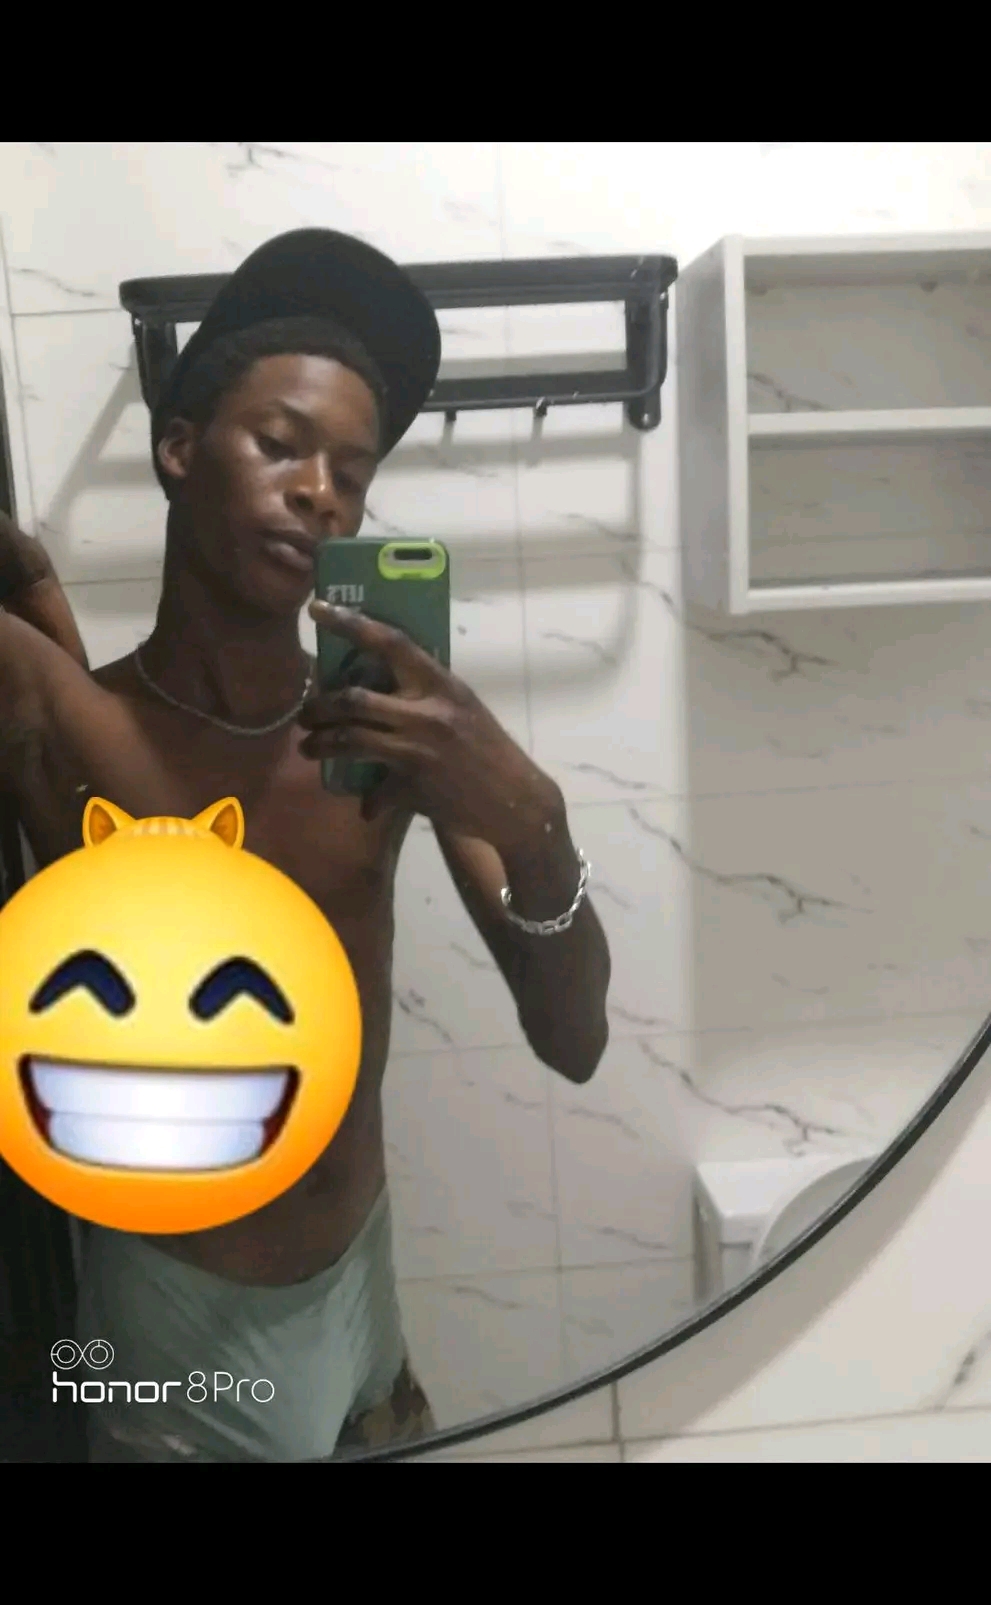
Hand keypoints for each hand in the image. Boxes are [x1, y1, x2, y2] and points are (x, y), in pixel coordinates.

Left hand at [300, 602, 562, 841]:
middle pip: (353, 699)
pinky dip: (368, 800)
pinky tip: (365, 805)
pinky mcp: (414, 787)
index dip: (351, 623)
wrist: (516, 802)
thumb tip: (378, 685)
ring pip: (350, 740)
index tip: (317, 608)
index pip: (391, 643)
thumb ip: (425, 695)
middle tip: (306, 714)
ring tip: (310, 747)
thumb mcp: (462, 710)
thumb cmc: (488, 750)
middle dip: (318, 707)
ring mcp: (419, 751)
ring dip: (320, 745)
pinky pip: (375, 791)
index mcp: (442, 685)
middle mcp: (428, 714)